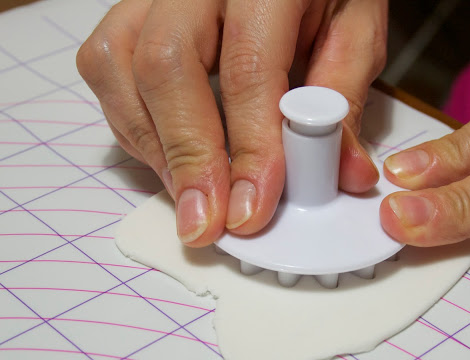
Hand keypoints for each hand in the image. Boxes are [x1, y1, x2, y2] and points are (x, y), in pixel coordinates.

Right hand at [77, 0, 386, 246]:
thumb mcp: (354, 31)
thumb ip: (344, 98)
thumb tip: (344, 172)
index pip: (246, 68)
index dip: (248, 147)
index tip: (251, 209)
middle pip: (165, 66)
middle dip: (188, 157)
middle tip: (207, 221)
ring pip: (119, 67)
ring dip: (155, 148)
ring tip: (192, 199)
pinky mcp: (133, 14)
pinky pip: (107, 67)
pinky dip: (134, 125)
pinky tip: (170, 157)